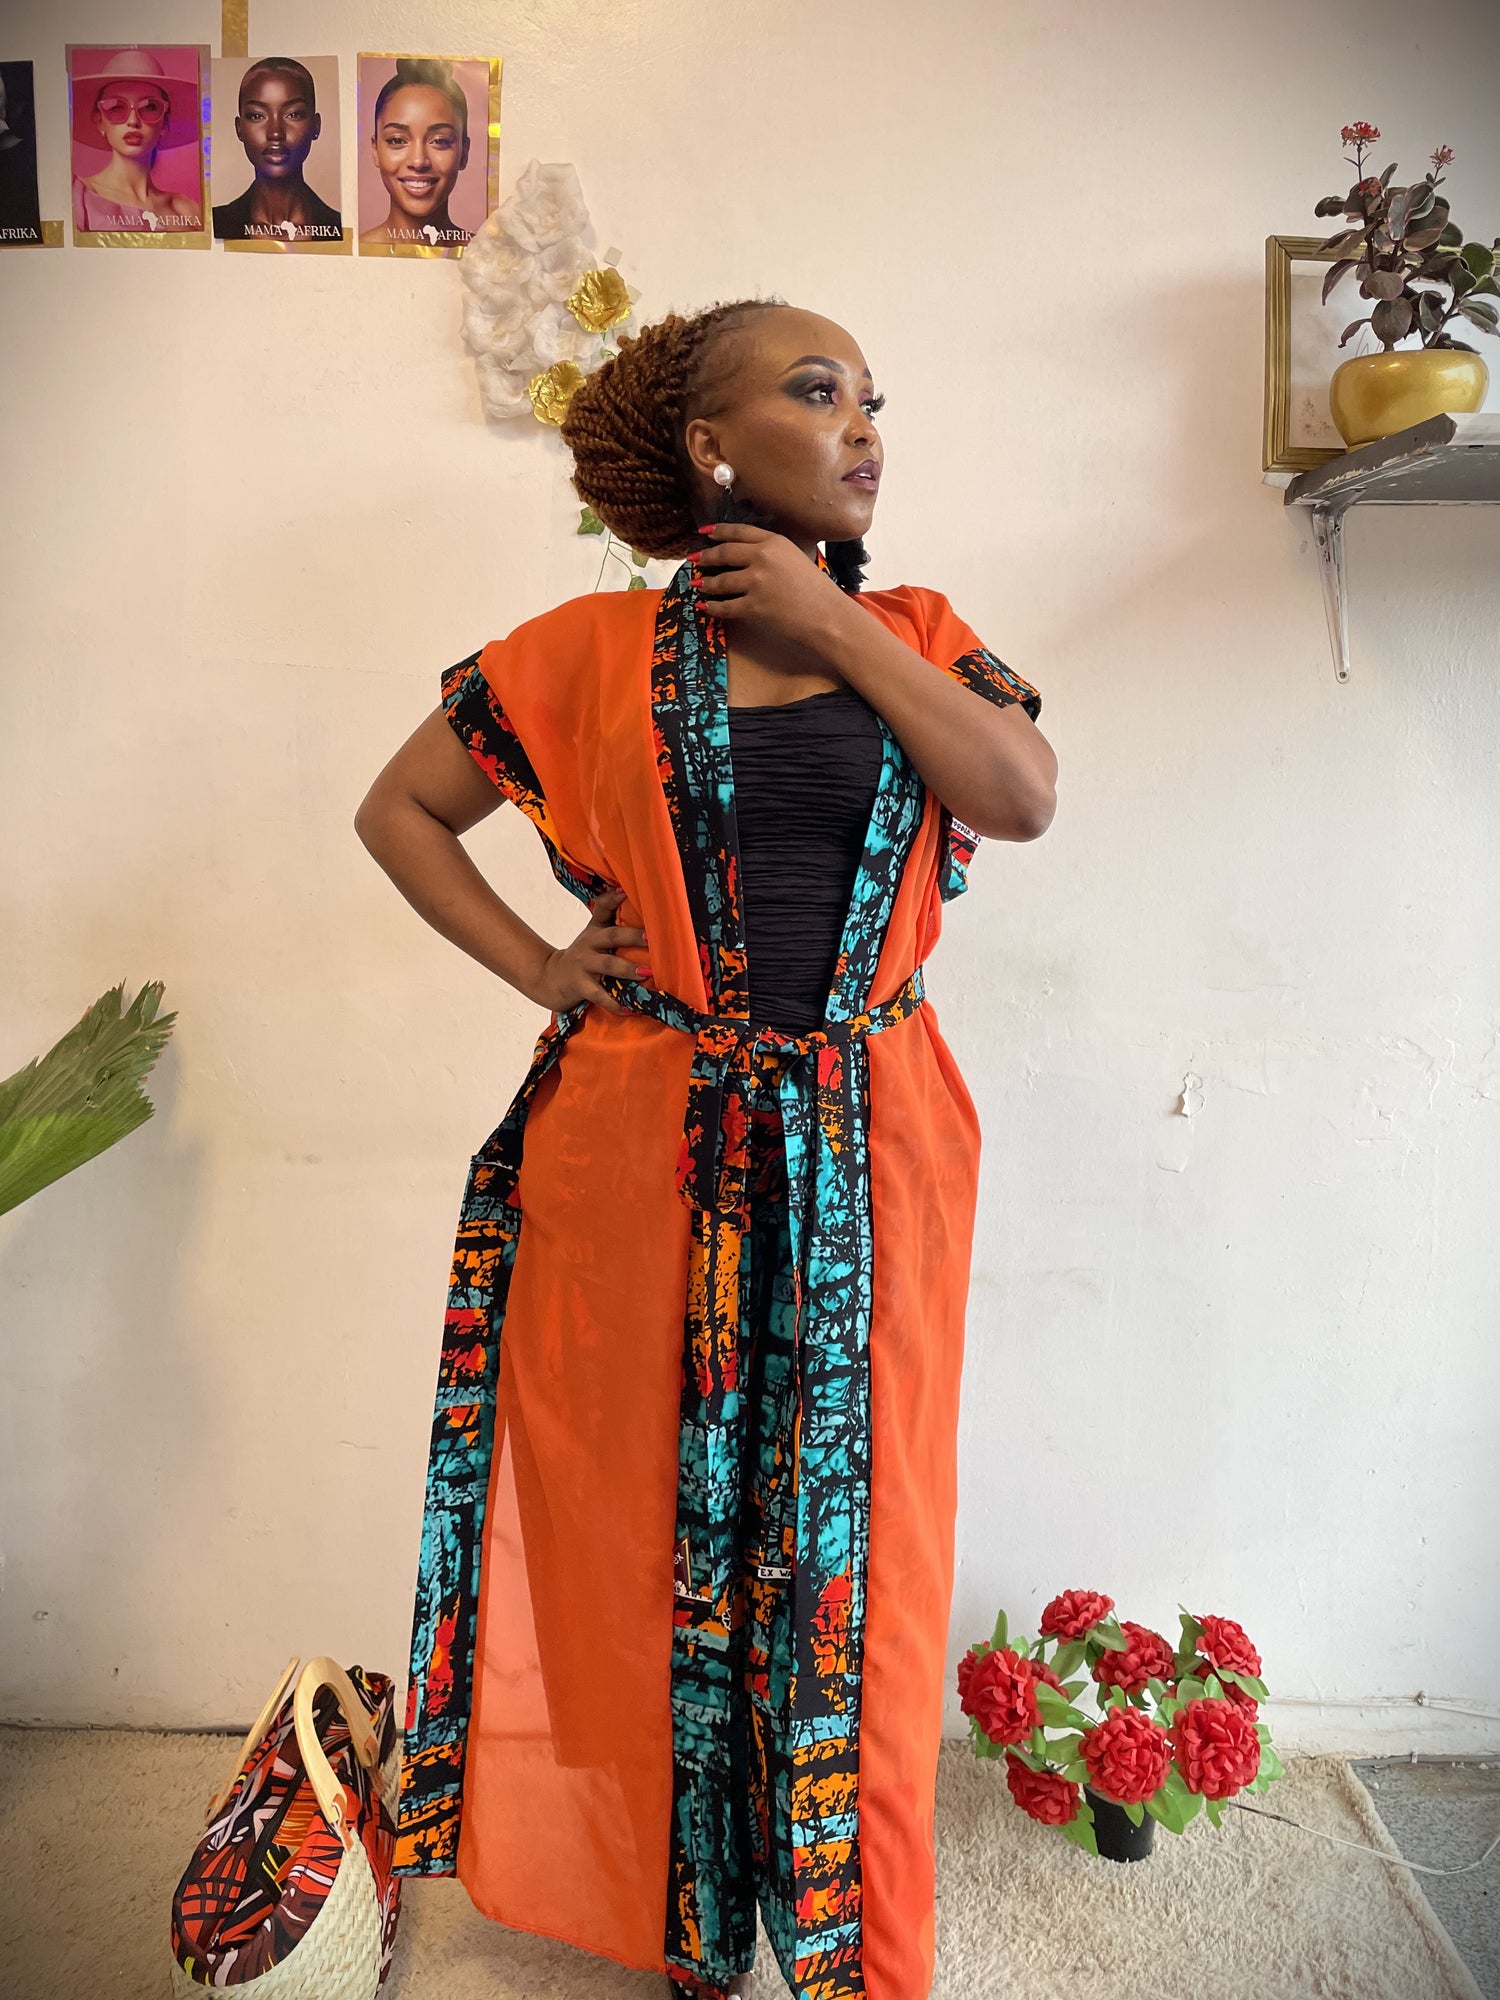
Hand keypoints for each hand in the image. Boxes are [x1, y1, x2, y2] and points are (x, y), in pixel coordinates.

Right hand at [529, 886, 650, 1014]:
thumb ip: (607, 914)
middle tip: (651, 938)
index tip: (625, 891)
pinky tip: (628, 1008)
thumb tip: (625, 889)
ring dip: (627, 969)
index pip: (602, 909)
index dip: (612, 899)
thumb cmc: (581, 955)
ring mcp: (583, 965)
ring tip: (647, 973)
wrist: (549, 978)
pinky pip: (599, 995)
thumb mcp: (591, 933)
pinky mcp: (580, 986)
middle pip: (611, 936)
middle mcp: (589, 944)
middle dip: (631, 936)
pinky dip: (613, 1002)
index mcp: (594, 931)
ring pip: (607, 965)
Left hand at [693, 522, 856, 661]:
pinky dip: (712, 607)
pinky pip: (725, 606)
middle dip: (705, 557)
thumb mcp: (796, 558)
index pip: (739, 532)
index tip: (704, 533)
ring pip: (721, 581)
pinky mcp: (753, 606)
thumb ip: (773, 552)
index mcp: (774, 542)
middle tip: (694, 560)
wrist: (827, 615)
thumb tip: (747, 556)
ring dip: (706, 583)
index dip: (718, 531)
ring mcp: (756, 582)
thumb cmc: (817, 589)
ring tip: (698, 584)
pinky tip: (704, 607)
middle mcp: (762, 557)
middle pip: (724, 553)